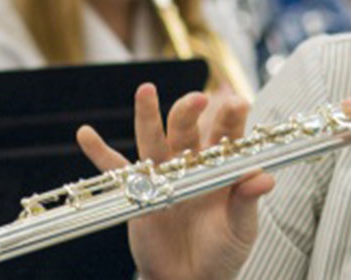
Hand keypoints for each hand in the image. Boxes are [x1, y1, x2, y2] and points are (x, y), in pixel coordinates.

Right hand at [77, 84, 272, 279]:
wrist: (193, 278)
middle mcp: (192, 164)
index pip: (228, 135)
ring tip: (145, 90)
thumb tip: (265, 178)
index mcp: (222, 168)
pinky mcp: (138, 192)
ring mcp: (163, 175)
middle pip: (189, 131)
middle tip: (197, 98)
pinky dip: (99, 152)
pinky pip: (116, 170)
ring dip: (148, 115)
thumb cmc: (224, 250)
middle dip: (191, 112)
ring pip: (154, 140)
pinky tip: (85, 133)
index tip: (238, 102)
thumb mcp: (242, 228)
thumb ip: (247, 201)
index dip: (232, 118)